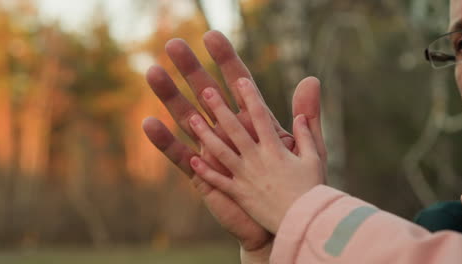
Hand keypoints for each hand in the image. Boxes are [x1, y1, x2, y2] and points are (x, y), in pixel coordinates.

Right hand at [143, 31, 287, 250]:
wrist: (285, 221)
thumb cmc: (297, 186)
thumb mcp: (307, 149)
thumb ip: (307, 117)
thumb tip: (312, 79)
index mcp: (253, 122)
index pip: (238, 84)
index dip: (225, 61)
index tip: (212, 37)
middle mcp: (230, 132)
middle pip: (207, 95)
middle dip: (191, 69)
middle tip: (174, 44)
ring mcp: (214, 151)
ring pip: (188, 119)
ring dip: (171, 97)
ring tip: (154, 74)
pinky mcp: (204, 175)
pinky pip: (181, 157)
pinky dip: (166, 142)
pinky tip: (150, 124)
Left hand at [189, 78, 324, 233]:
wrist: (304, 223)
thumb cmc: (313, 189)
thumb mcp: (316, 155)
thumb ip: (307, 128)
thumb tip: (308, 102)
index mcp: (276, 148)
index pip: (260, 116)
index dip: (250, 96)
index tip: (239, 80)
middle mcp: (258, 159)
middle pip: (235, 129)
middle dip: (220, 108)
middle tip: (205, 90)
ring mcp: (246, 177)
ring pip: (222, 151)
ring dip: (206, 135)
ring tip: (192, 119)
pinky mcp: (239, 194)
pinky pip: (219, 181)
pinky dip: (206, 171)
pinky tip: (193, 159)